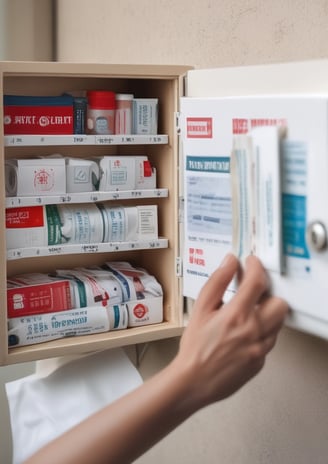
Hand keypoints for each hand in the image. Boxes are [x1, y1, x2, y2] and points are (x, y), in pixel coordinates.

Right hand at [174, 253, 287, 408]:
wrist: (194, 380)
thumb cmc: (195, 348)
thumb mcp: (200, 308)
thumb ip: (217, 282)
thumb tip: (229, 263)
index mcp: (237, 315)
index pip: (257, 281)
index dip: (256, 266)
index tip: (251, 263)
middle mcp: (253, 331)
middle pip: (279, 302)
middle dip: (268, 293)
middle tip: (254, 292)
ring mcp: (260, 348)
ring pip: (278, 322)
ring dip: (267, 313)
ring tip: (249, 313)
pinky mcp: (261, 361)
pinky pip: (269, 341)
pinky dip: (261, 333)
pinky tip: (245, 333)